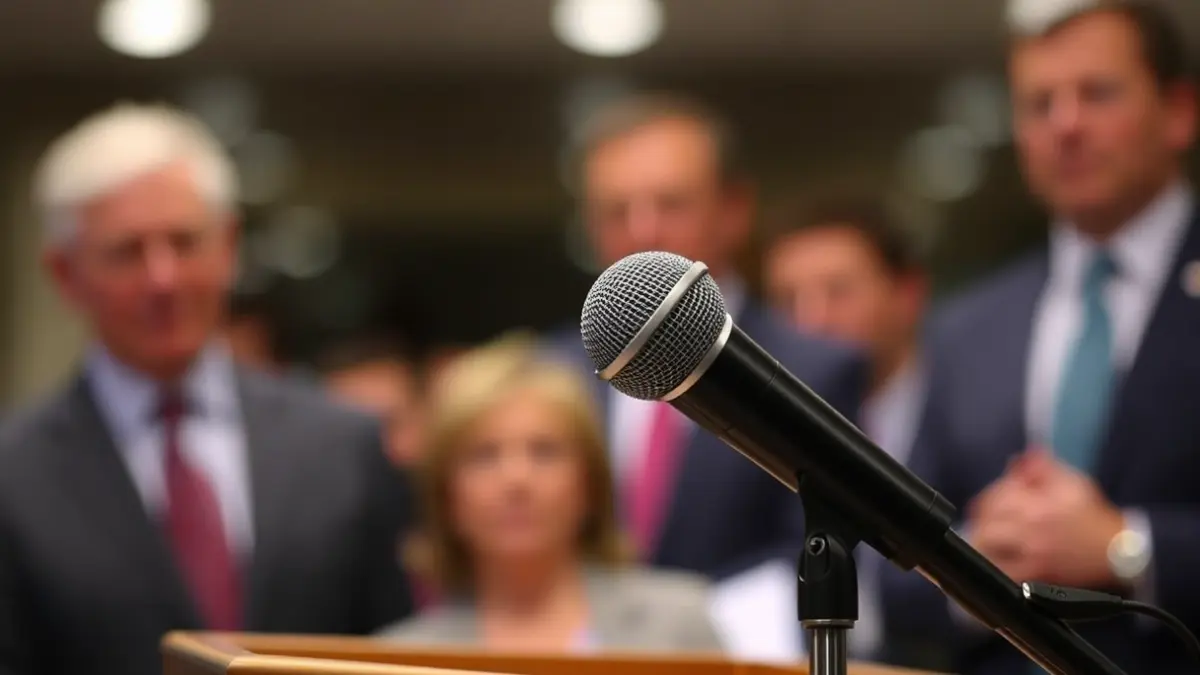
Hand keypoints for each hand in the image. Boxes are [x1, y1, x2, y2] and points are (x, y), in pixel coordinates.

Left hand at [965, 450, 1124, 587]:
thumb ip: (1041, 468)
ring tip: (983, 538)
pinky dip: (993, 564)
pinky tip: (993, 559)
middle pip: (987, 524)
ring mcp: (1033, 556)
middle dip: (981, 520)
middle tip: (982, 520)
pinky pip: (1003, 572)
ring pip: (988, 549)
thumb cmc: (1091, 514)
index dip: (990, 496)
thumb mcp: (1072, 482)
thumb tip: (1016, 460)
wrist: (1115, 552)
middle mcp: (1033, 530)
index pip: (996, 497)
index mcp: (1040, 505)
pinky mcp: (1037, 576)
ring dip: (980, 541)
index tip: (992, 500)